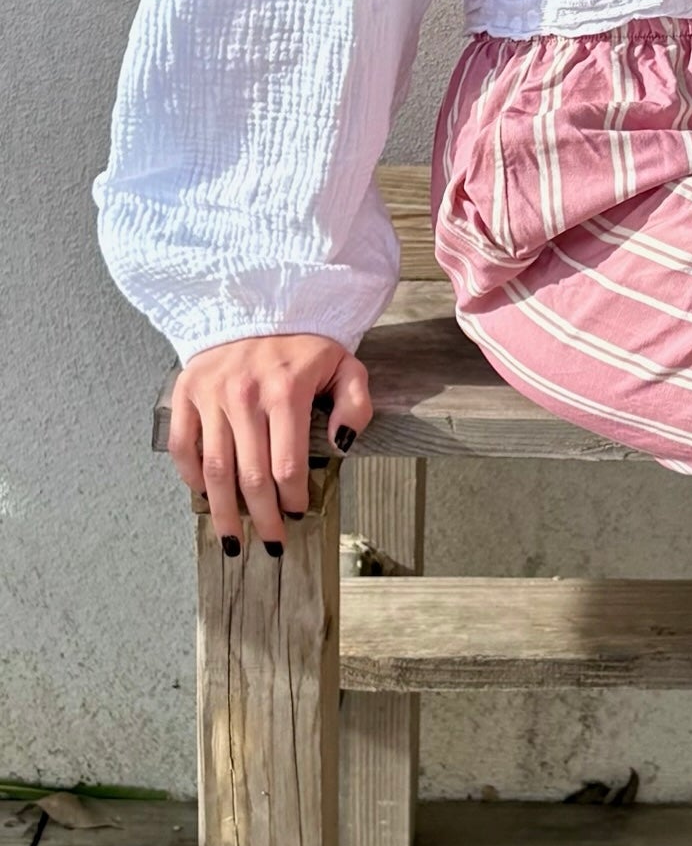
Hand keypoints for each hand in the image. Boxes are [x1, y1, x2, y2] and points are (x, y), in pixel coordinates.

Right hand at [168, 334, 370, 555]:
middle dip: (262, 517)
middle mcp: (244, 397)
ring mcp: (211, 396)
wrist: (259, 303)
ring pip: (214, 469)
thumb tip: (344, 444)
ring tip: (234, 540)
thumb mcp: (346, 365)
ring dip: (224, 511)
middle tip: (272, 542)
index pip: (287, 463)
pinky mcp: (186, 393)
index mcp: (286, 392)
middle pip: (251, 475)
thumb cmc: (306, 343)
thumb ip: (355, 405)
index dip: (292, 498)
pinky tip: (206, 496)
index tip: (298, 514)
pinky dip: (191, 476)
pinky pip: (182, 446)